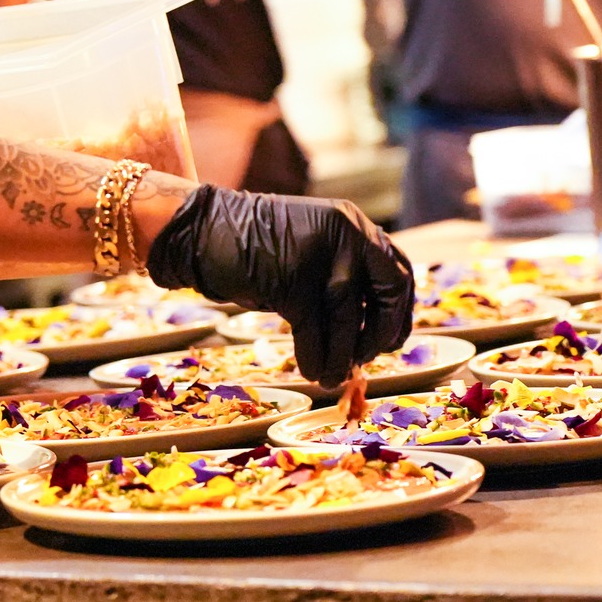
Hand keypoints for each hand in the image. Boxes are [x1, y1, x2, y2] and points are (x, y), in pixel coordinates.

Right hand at [146, 186, 413, 388]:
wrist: (201, 229)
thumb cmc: (252, 247)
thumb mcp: (309, 248)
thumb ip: (341, 274)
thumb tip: (368, 335)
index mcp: (352, 224)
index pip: (398, 271)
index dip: (400, 312)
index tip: (389, 341)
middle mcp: (346, 233)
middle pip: (390, 291)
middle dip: (382, 333)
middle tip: (363, 358)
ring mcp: (320, 254)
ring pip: (348, 320)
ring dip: (341, 357)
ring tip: (330, 378)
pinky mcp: (293, 279)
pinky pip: (313, 331)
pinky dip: (314, 358)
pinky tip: (309, 371)